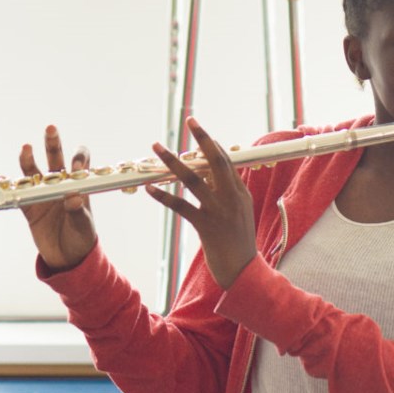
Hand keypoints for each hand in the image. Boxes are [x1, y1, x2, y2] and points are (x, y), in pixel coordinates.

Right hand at [18, 125, 96, 270]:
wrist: (67, 257)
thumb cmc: (81, 237)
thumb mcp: (83, 226)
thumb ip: (78, 212)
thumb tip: (73, 199)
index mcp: (78, 186)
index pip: (80, 164)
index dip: (79, 159)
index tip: (76, 165)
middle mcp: (59, 185)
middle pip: (55, 159)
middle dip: (53, 143)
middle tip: (51, 129)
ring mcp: (43, 194)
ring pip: (33, 172)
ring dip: (29, 160)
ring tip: (26, 148)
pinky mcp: (29, 208)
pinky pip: (16, 195)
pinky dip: (8, 187)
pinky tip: (1, 180)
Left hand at [146, 117, 256, 288]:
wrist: (244, 272)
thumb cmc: (239, 244)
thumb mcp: (239, 215)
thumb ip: (227, 194)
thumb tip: (210, 177)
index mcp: (240, 193)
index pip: (226, 160)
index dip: (211, 143)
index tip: (197, 128)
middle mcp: (232, 198)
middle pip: (215, 161)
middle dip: (202, 139)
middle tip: (189, 120)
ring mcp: (219, 211)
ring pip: (193, 179)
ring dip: (172, 162)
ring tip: (157, 147)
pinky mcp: (206, 226)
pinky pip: (181, 207)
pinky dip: (164, 196)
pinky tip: (149, 189)